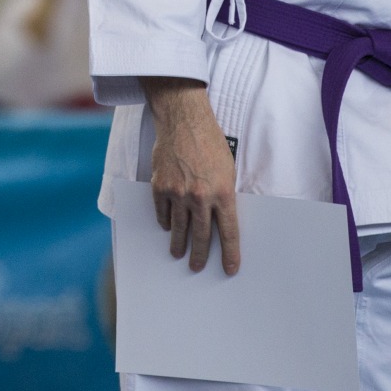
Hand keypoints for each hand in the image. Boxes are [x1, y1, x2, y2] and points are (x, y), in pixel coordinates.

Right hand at [142, 78, 239, 275]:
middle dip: (201, 255)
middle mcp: (200, 197)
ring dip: (178, 243)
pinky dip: (164, 221)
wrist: (183, 120)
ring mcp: (178, 192)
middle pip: (202, 236)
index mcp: (223, 192)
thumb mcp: (228, 169)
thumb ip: (224, 194)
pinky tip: (166, 226)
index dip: (230, 254)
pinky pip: (161, 212)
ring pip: (178, 228)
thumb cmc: (210, 142)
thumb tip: (221, 219)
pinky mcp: (160, 186)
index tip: (230, 269)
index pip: (229, 232)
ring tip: (177, 253)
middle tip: (197, 267)